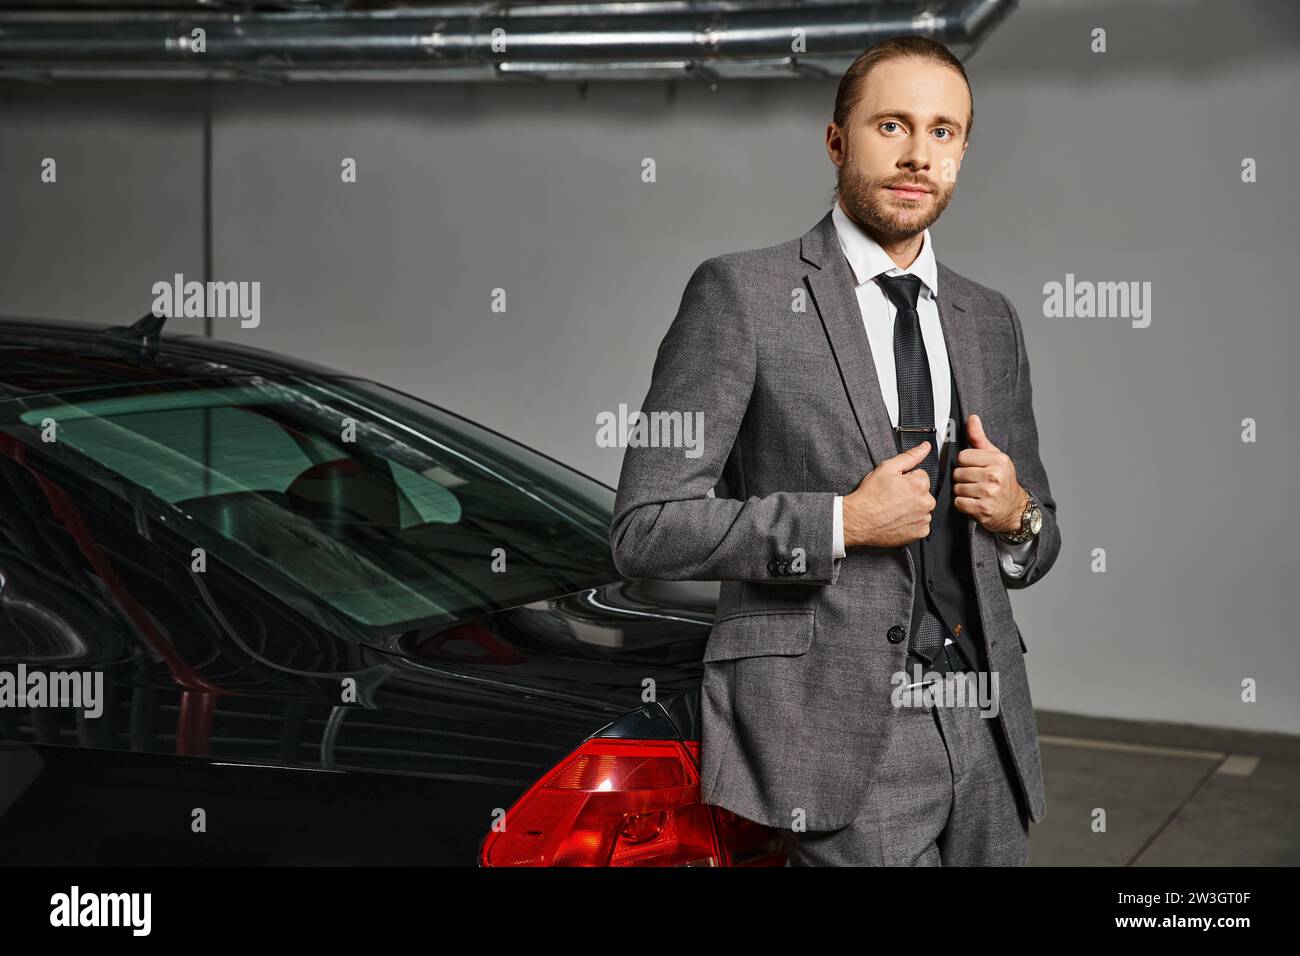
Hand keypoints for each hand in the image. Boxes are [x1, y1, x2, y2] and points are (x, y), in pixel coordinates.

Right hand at [842, 440, 936, 547]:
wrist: (859, 520)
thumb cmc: (870, 496)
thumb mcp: (887, 468)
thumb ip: (910, 456)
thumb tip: (925, 447)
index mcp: (919, 484)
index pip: (921, 476)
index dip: (907, 479)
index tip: (896, 485)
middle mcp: (925, 502)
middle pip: (924, 493)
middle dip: (912, 493)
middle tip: (893, 497)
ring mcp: (923, 519)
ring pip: (923, 508)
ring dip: (913, 508)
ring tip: (894, 509)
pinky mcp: (919, 532)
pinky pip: (921, 524)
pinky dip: (912, 522)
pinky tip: (898, 519)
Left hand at [953, 413, 1025, 533]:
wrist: (1015, 508)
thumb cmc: (1002, 480)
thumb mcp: (995, 456)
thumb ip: (979, 438)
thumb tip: (972, 418)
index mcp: (998, 460)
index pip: (963, 456)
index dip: (965, 463)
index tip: (975, 468)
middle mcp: (994, 476)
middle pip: (958, 473)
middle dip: (963, 478)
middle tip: (975, 482)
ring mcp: (989, 494)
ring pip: (957, 488)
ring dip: (962, 492)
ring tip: (975, 492)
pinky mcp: (983, 509)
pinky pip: (959, 503)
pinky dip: (963, 504)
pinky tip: (973, 502)